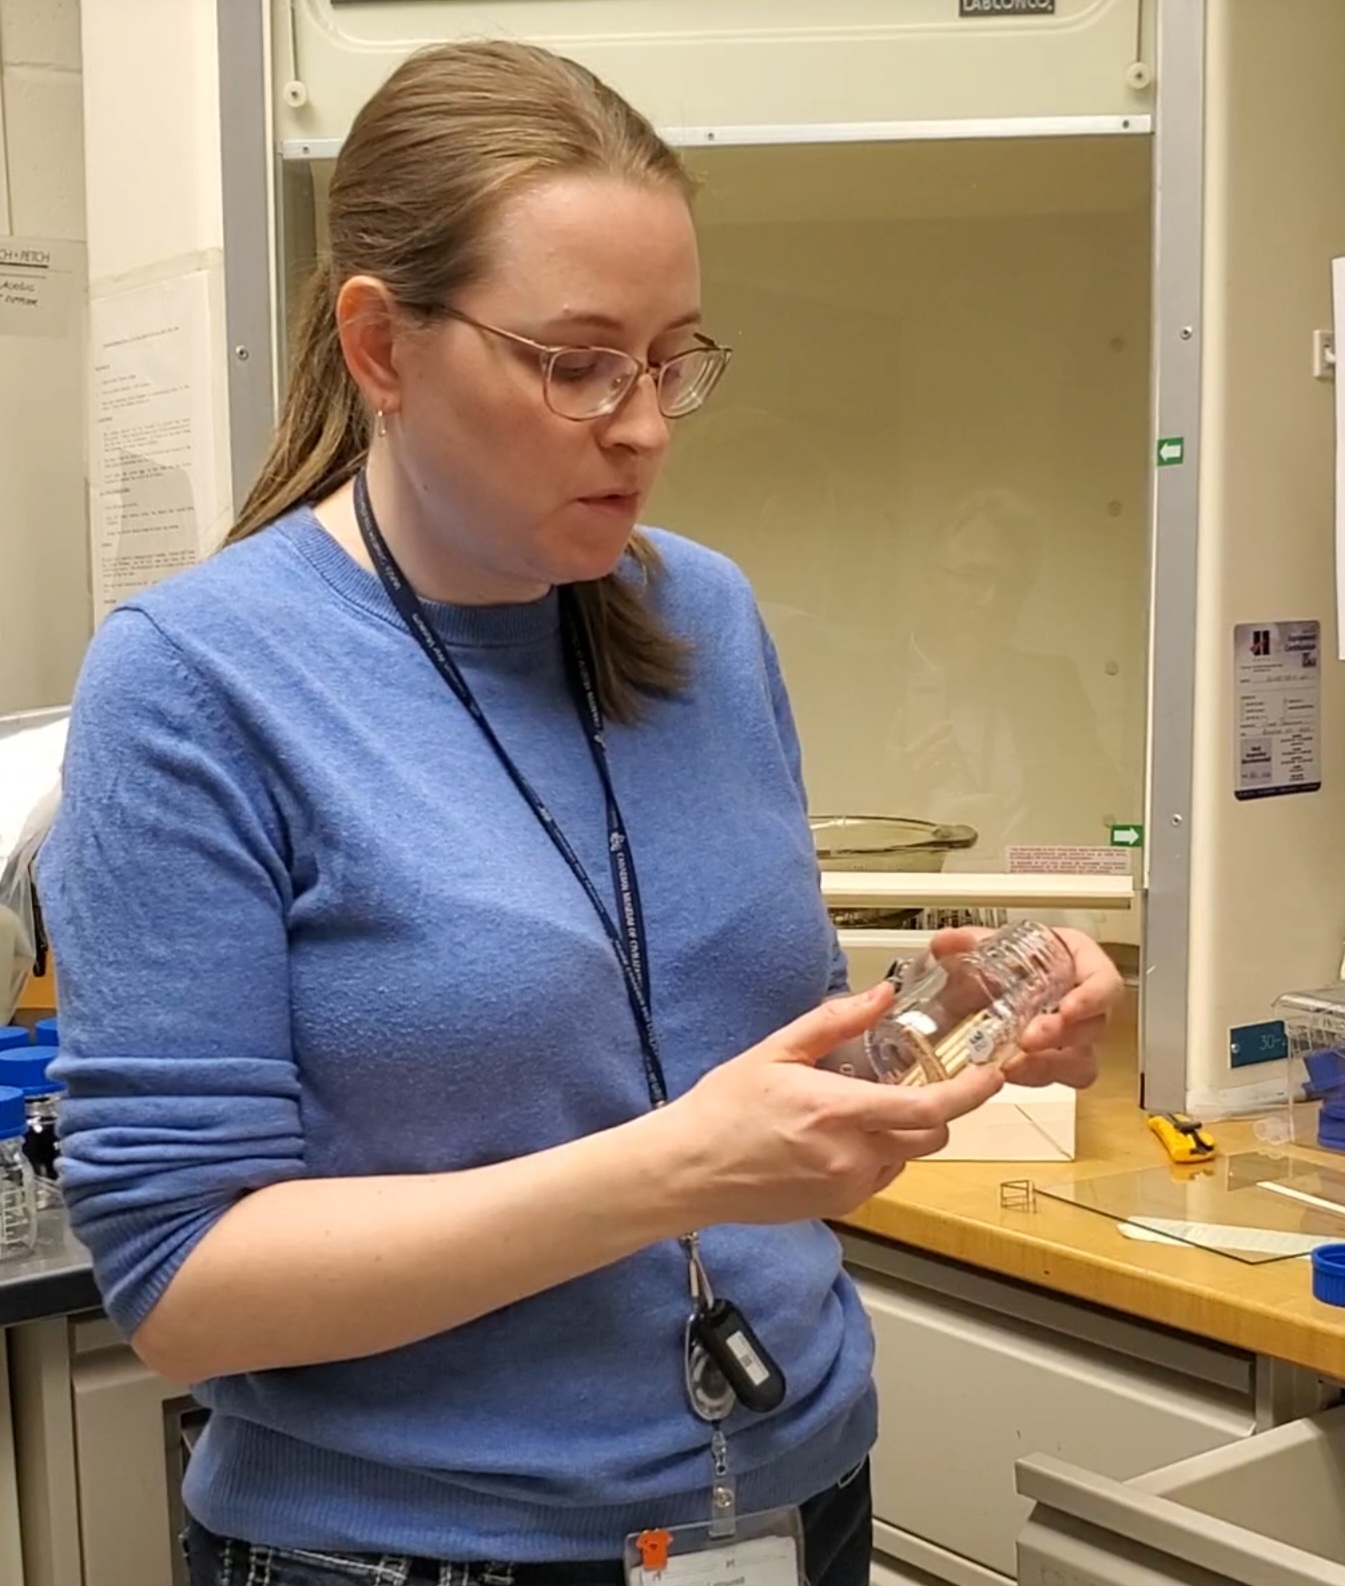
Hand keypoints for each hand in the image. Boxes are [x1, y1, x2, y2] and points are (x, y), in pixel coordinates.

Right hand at [661, 983, 1004, 1226]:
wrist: (689, 1170)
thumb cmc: (723, 1110)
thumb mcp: (776, 1050)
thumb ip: (835, 1021)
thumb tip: (881, 996)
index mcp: (837, 1112)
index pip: (928, 1109)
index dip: (971, 1093)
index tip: (992, 1074)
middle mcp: (850, 1156)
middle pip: (931, 1136)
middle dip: (934, 1110)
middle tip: (906, 1083)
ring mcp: (846, 1187)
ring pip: (906, 1157)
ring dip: (901, 1133)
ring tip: (856, 1109)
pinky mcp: (839, 1206)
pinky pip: (879, 1177)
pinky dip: (876, 1155)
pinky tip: (836, 1138)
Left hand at [926, 926, 1122, 1089]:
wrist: (983, 986)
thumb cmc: (1004, 959)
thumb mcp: (984, 944)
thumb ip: (964, 942)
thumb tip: (946, 942)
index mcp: (1078, 963)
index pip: (1105, 982)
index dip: (1093, 998)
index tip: (1068, 1010)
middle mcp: (1082, 1002)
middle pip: (1094, 1027)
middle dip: (1062, 1037)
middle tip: (1028, 1039)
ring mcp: (1071, 1036)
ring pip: (1081, 1061)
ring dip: (1048, 1066)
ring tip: (1012, 1065)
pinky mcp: (1054, 1060)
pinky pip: (1055, 1077)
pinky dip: (1031, 1077)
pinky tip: (1005, 1072)